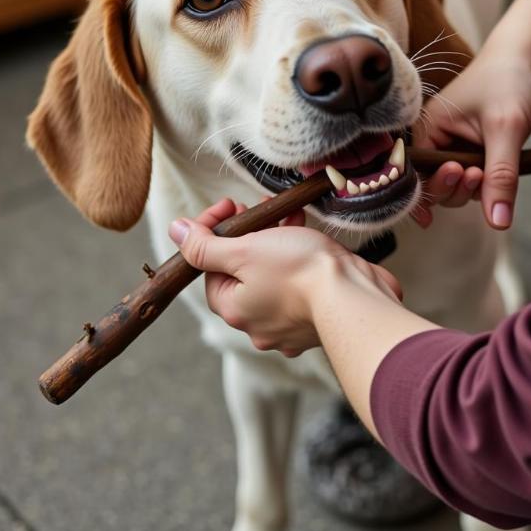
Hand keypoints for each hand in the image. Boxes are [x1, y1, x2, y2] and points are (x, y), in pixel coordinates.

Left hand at [169, 199, 402, 356]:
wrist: (355, 298)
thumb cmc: (300, 272)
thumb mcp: (244, 250)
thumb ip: (205, 245)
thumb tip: (175, 230)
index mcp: (234, 311)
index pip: (209, 266)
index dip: (214, 232)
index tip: (232, 206)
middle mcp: (258, 325)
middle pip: (242, 272)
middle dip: (249, 236)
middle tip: (259, 211)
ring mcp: (290, 325)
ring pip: (273, 276)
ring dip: (276, 244)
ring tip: (288, 218)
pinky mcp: (318, 318)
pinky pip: (300, 285)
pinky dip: (301, 260)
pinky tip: (310, 238)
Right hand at [413, 54, 530, 229]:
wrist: (527, 61)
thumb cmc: (509, 82)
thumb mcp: (507, 128)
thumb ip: (501, 176)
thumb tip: (498, 222)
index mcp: (426, 127)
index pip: (413, 172)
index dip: (430, 188)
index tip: (458, 179)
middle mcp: (432, 140)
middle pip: (431, 186)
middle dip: (454, 189)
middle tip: (478, 175)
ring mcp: (450, 149)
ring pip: (452, 188)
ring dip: (470, 191)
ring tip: (486, 172)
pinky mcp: (467, 154)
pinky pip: (467, 183)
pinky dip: (481, 187)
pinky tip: (493, 178)